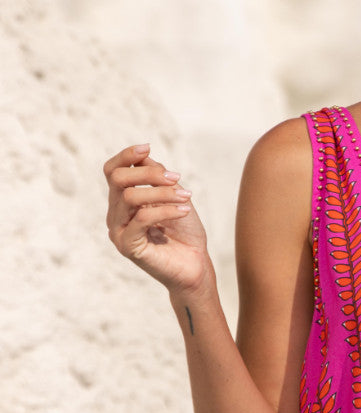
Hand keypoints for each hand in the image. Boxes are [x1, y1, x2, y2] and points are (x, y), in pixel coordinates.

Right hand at [104, 143, 210, 293]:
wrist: (195, 265)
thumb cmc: (185, 232)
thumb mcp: (173, 196)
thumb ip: (156, 176)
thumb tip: (144, 154)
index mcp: (123, 201)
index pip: (112, 171)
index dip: (125, 156)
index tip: (147, 147)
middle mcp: (116, 215)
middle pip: (119, 179)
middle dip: (149, 173)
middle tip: (177, 178)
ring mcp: (118, 231)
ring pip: (130, 196)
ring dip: (163, 193)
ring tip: (187, 197)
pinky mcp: (127, 246)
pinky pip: (141, 218)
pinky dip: (166, 210)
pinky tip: (184, 211)